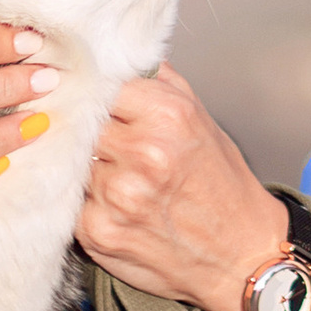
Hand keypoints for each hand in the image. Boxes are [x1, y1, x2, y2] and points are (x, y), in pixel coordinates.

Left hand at [77, 69, 310, 310]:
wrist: (240, 256)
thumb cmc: (222, 188)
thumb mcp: (201, 120)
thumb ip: (159, 84)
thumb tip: (120, 53)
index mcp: (168, 116)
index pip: (101, 85)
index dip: (95, 95)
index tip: (92, 102)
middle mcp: (143, 153)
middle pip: (81, 123)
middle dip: (86, 131)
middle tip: (100, 142)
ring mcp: (118, 195)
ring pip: (71, 162)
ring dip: (82, 168)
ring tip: (114, 178)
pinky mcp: (98, 232)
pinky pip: (69, 201)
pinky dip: (82, 202)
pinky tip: (110, 206)